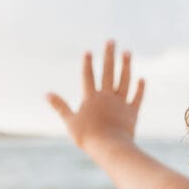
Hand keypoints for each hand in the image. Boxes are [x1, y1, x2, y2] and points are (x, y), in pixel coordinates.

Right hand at [46, 39, 145, 153]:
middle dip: (109, 55)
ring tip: (127, 52)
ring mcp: (121, 103)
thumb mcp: (70, 122)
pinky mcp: (132, 112)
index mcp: (91, 98)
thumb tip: (47, 94)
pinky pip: (137, 98)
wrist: (110, 147)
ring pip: (124, 80)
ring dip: (126, 66)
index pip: (88, 76)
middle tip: (112, 41)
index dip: (87, 63)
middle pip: (108, 72)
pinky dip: (139, 88)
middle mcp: (107, 96)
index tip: (89, 51)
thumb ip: (60, 106)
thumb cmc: (88, 137)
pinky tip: (142, 79)